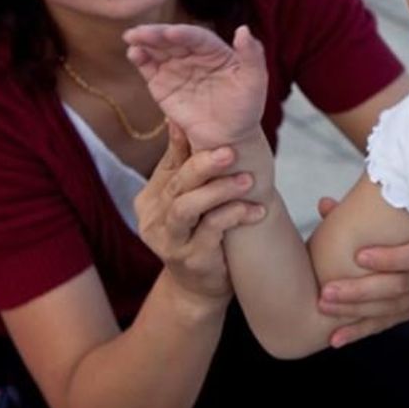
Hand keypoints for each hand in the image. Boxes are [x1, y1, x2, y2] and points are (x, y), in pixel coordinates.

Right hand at [125, 24, 266, 149]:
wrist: (228, 137)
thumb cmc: (245, 109)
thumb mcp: (255, 82)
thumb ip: (252, 56)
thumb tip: (244, 29)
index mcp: (215, 50)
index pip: (197, 37)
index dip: (183, 34)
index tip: (171, 32)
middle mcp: (193, 54)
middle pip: (172, 40)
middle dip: (156, 34)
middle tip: (140, 32)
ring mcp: (176, 67)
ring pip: (158, 50)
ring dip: (144, 42)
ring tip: (132, 38)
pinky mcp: (162, 84)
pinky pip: (149, 68)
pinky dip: (140, 60)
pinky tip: (134, 54)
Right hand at [135, 122, 266, 304]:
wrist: (199, 289)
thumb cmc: (200, 233)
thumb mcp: (191, 198)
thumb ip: (185, 164)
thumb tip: (181, 118)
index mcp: (151, 197)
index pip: (169, 163)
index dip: (186, 141)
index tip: (208, 121)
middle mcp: (154, 218)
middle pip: (177, 183)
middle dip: (204, 164)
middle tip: (230, 150)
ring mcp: (169, 241)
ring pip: (187, 207)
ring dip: (219, 190)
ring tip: (248, 180)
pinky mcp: (190, 259)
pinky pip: (212, 231)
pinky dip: (235, 215)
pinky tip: (257, 210)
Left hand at [313, 197, 408, 347]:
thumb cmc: (398, 222)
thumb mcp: (382, 214)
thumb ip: (354, 212)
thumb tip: (325, 205)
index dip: (390, 258)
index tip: (358, 256)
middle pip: (399, 287)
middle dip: (360, 291)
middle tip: (327, 291)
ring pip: (389, 309)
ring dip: (354, 311)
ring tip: (325, 308)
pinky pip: (383, 323)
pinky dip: (358, 331)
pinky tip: (335, 338)